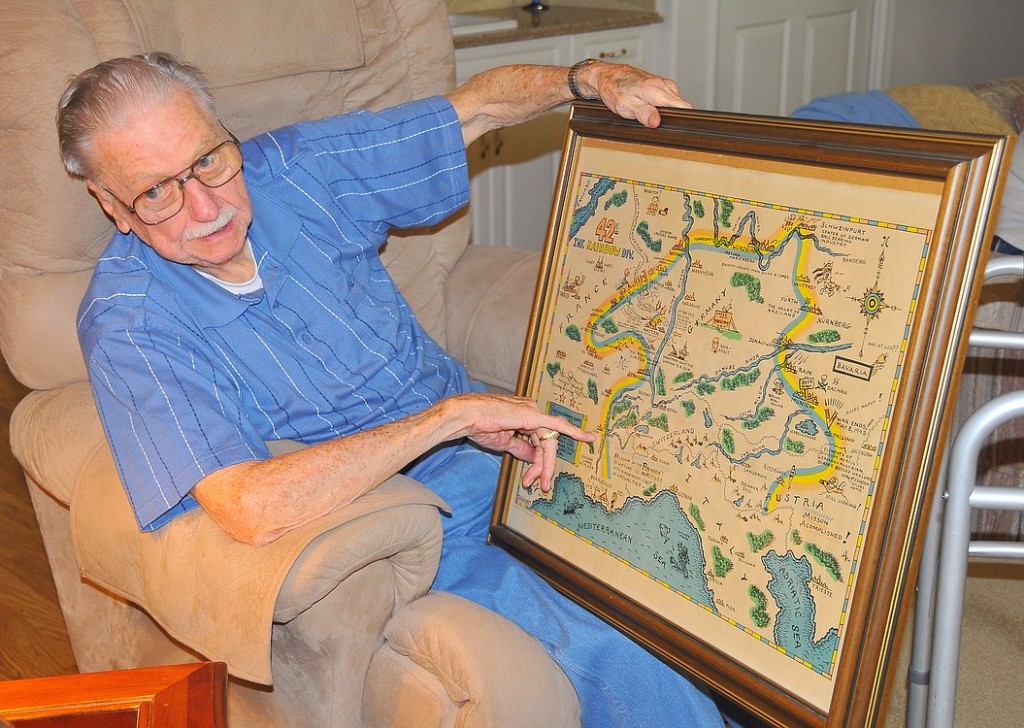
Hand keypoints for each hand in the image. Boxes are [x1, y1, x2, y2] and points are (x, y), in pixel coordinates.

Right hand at [444, 393, 593, 491]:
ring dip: (545, 464)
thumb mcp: (505, 442)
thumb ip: (521, 448)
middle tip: (541, 485)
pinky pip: (556, 425)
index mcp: (525, 417)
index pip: (538, 442)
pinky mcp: (532, 415)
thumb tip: (534, 459)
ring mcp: (533, 412)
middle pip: (546, 443)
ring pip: (548, 442)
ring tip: (539, 482)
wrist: (466, 417)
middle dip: (543, 467)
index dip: (537, 463)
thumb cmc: (479, 426)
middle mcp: (532, 412)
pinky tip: (586, 438)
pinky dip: (573, 432)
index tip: (531, 480)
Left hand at [576, 61, 691, 127]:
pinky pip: (669, 98)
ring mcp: (664, 83)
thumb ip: (643, 114)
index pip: (685, 106)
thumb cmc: (614, 89)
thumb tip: (656, 122)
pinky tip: (649, 106)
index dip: (684, 118)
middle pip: (681, 106)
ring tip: (649, 113)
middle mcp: (664, 84)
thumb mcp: (626, 106)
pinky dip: (662, 105)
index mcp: (657, 90)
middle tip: (655, 122)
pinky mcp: (661, 84)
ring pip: (674, 102)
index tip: (678, 126)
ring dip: (665, 111)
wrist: (607, 76)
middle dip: (672, 117)